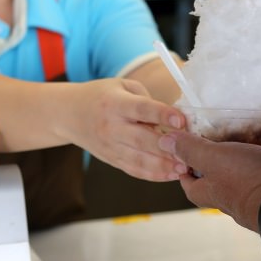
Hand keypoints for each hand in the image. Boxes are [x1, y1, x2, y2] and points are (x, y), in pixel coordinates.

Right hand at [64, 78, 186, 181]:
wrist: (69, 114)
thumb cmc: (101, 96)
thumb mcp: (122, 86)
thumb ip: (147, 99)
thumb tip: (172, 119)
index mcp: (115, 103)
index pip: (141, 109)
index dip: (162, 115)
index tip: (181, 120)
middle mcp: (111, 126)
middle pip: (142, 140)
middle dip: (168, 147)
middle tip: (190, 150)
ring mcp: (110, 146)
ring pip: (140, 161)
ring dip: (165, 166)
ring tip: (185, 168)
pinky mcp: (112, 160)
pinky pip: (135, 170)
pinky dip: (154, 175)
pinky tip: (171, 174)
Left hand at [159, 131, 260, 231]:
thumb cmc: (251, 181)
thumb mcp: (215, 159)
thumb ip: (192, 151)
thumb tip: (163, 142)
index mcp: (214, 192)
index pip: (191, 186)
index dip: (184, 171)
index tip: (183, 154)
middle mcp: (236, 200)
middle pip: (221, 183)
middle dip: (220, 164)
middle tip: (223, 138)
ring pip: (252, 178)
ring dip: (254, 159)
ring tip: (257, 134)